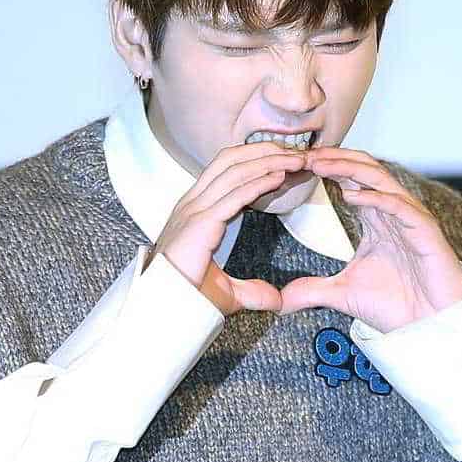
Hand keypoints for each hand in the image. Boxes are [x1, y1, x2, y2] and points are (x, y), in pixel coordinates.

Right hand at [144, 142, 306, 316]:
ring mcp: (193, 211)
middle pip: (231, 161)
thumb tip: (276, 299)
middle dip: (266, 150)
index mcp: (195, 210)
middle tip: (296, 152)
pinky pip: (234, 195)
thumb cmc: (186, 297)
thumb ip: (253, 292)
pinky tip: (278, 176)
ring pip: (234, 171)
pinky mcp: (200, 223)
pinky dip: (259, 182)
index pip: (227, 170)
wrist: (164, 310)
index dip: (256, 159)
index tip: (285, 160)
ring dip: (268, 161)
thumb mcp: (228, 292)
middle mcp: (192, 204)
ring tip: (295, 159)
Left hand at [278, 147, 461, 331]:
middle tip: (304, 156)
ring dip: (350, 169)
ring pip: (381, 180)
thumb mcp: (342, 294)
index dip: (326, 169)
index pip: (350, 180)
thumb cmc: (396, 306)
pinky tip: (350, 195)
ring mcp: (411, 220)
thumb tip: (280, 300)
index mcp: (376, 219)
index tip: (295, 166)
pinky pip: (400, 206)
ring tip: (321, 165)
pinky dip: (375, 198)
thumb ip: (311, 290)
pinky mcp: (426, 233)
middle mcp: (394, 212)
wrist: (428, 328)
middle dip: (334, 159)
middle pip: (364, 170)